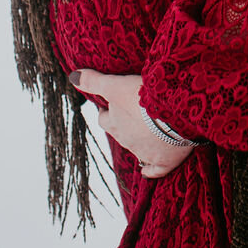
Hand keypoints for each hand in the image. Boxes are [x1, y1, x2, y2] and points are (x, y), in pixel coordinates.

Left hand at [69, 70, 195, 179]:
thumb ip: (94, 82)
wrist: (174, 114)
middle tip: (130, 112)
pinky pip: (155, 170)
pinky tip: (147, 170)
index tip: (111, 103)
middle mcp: (126, 141)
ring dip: (138, 139)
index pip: (104, 119)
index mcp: (115, 124)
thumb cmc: (143, 98)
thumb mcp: (115, 85)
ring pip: (136, 148)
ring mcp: (145, 152)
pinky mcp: (164, 161)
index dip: (107, 111)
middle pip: (119, 133)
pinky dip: (151, 170)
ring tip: (145, 128)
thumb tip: (73, 77)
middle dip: (122, 124)